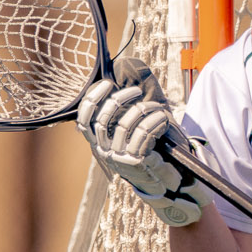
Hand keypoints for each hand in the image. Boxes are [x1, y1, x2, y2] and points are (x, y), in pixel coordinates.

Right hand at [74, 58, 210, 226]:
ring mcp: (119, 158)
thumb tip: (126, 69)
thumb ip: (128, 105)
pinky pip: (143, 134)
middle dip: (122, 99)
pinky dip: (155, 122)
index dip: (92, 98)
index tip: (107, 83)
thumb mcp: (137, 128)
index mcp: (99, 142)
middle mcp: (104, 151)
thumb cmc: (153, 151)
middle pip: (104, 117)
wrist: (168, 182)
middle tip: (138, 91)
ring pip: (126, 124)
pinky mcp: (136, 163)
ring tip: (158, 110)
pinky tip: (163, 120)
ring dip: (145, 110)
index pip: (84, 118)